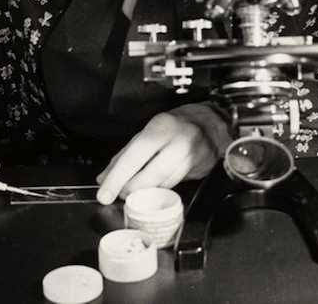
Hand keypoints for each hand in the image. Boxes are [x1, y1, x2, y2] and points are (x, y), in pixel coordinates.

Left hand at [95, 103, 230, 204]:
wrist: (213, 124)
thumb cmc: (178, 125)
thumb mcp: (149, 131)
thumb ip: (125, 155)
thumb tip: (105, 178)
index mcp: (161, 128)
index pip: (134, 157)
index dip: (117, 178)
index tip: (104, 194)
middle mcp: (178, 143)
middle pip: (149, 177)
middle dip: (130, 190)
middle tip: (119, 193)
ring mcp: (191, 159)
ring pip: (161, 186)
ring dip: (144, 192)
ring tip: (135, 189)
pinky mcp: (199, 172)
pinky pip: (172, 187)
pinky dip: (158, 190)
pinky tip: (153, 187)